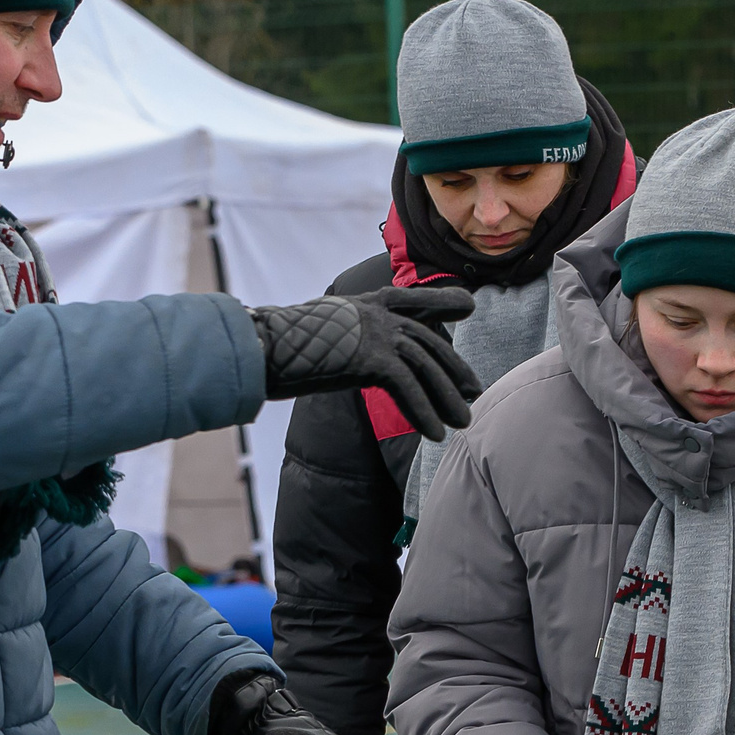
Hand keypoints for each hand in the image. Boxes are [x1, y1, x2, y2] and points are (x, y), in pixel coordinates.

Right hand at [251, 286, 482, 437]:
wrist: (261, 348)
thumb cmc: (282, 347)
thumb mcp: (325, 337)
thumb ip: (350, 342)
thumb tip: (360, 360)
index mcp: (365, 305)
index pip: (411, 301)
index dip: (442, 303)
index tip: (467, 307)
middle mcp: (375, 315)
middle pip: (427, 341)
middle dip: (452, 369)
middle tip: (473, 393)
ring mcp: (374, 333)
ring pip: (424, 366)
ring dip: (445, 398)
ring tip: (462, 423)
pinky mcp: (370, 357)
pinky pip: (407, 388)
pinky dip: (424, 412)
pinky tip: (435, 433)